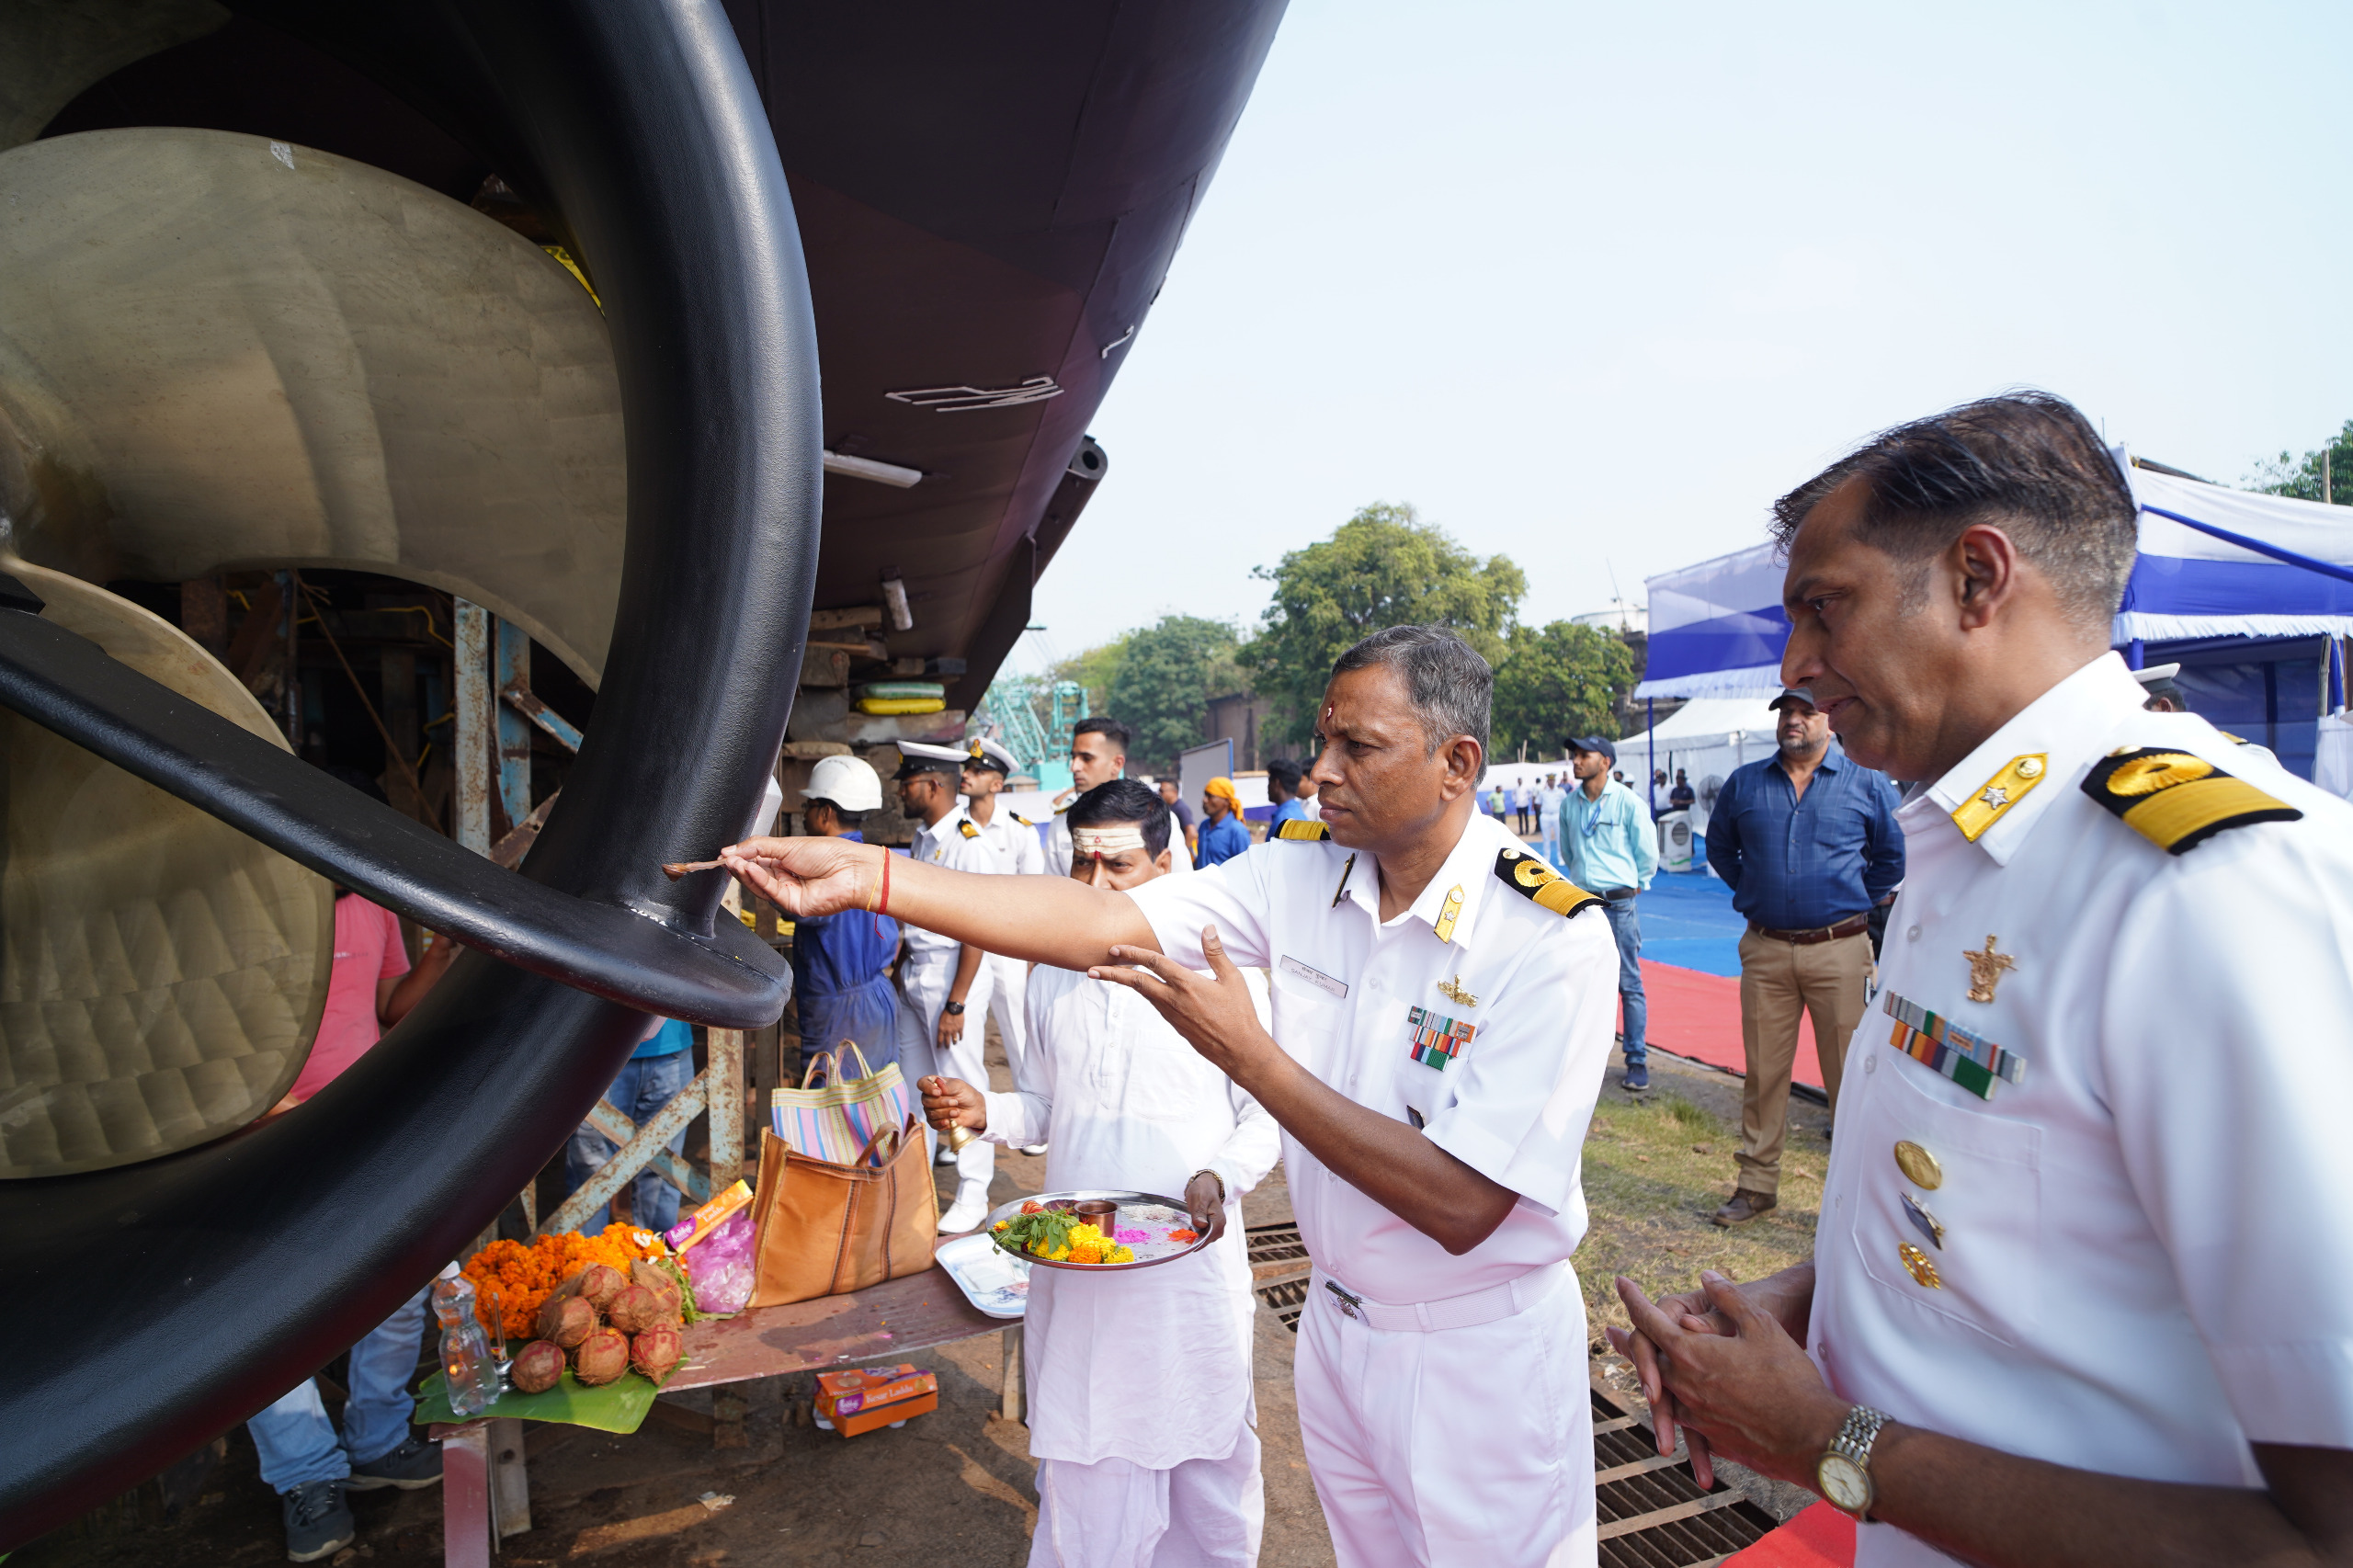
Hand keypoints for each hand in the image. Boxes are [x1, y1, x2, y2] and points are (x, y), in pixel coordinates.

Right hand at [718, 835, 876, 916]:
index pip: (755, 859)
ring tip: (735, 862)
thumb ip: (757, 847)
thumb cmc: (829, 853)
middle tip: (727, 858)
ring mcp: (787, 891)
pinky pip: (770, 891)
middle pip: (753, 873)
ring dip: (745, 873)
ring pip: (758, 885)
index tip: (725, 853)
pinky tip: (750, 868)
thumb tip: (730, 850)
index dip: (740, 857)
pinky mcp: (791, 904)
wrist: (851, 869)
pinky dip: (758, 880)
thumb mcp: (788, 844)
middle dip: (739, 865)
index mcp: (784, 859)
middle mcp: (784, 876)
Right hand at [919, 1075, 984, 1132]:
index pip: (922, 1083)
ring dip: (945, 1113)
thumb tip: (938, 1083)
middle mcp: (930, 1096)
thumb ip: (948, 1086)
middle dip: (941, 1103)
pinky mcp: (935, 1121)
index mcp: (934, 1084)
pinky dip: (941, 1123)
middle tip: (955, 1102)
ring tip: (957, 1111)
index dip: (927, 1088)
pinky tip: (949, 1121)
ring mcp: (931, 1109)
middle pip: (926, 1101)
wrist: (975, 1109)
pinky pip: (933, 1124)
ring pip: (931, 1113)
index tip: (939, 1092)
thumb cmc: (966, 1094)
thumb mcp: (959, 1086)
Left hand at [936, 1003, 965, 1050]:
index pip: (939, 1040)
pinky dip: (960, 1038)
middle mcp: (947, 1031)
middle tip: (947, 1048)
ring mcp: (954, 1030)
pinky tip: (960, 1039)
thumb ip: (941, 1027)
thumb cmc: (946, 1013)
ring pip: (954, 1040)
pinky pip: (960, 1035)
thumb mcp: (940, 1020)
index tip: (939, 1048)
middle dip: (947, 1046)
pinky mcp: (960, 1028)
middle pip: (947, 1042)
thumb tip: (941, 1031)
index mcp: (941, 1029)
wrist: (954, 1008)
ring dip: (954, 1042)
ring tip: (954, 1043)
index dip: (939, 1045)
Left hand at [1087, 926, 1274, 1079]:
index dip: (1133, 954)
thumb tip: (1208, 928)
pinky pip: (1156, 1004)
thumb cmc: (1240, 1014)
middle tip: (1092, 969)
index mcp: (1187, 984)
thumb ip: (1216, 953)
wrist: (1239, 1051)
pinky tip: (1144, 989)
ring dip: (1126, 984)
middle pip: (1136, 983)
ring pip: (1144, 994)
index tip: (1114, 949)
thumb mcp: (1232, 979)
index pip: (1154, 963)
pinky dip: (1145, 994)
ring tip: (1111, 976)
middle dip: (1112, 975)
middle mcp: (1174, 999)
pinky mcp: (1175, 1025)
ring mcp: (1172, 1014)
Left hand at [1183, 1171, 1227, 1243]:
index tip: (1186, 1243)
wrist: (1207, 1184)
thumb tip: (1201, 1225)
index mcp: (1218, 1221)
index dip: (1197, 1242)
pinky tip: (1188, 1231)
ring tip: (1184, 1235)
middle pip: (1207, 1240)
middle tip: (1182, 1239)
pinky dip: (1197, 1235)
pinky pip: (1205, 1235)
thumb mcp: (1199, 1198)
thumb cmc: (1202, 1190)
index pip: (1208, 1238)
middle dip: (1195, 1241)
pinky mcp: (1212, 1226)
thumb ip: (1199, 1212)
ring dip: (1195, 1239)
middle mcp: (1220, 1226)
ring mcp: (1216, 1227)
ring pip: (1205, 1239)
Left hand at [1612, 1271, 1849, 1489]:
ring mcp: (1695, 1413)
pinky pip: (1684, 1416)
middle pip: (1646, 1357)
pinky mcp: (1711, 1435)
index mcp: (1690, 1353)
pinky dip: (1674, 1406)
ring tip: (1636, 1373)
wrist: (1809, 1436)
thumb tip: (1706, 1275)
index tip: (1620, 1283)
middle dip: (1631, 1342)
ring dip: (1647, 1377)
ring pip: (1662, 1390)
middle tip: (1611, 1332)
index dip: (1633, 1298)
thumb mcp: (1761, 1325)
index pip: (1650, 1320)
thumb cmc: (1788, 1376)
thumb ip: (1729, 1297)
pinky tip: (1677, 1408)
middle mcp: (1684, 1384)